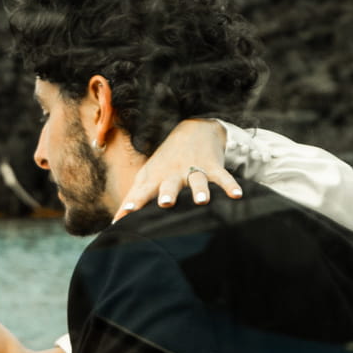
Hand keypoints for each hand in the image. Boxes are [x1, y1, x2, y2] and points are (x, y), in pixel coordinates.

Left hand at [114, 118, 240, 220]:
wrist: (194, 129)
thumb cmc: (166, 161)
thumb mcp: (148, 175)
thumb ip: (134, 198)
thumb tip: (115, 223)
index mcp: (156, 177)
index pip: (142, 191)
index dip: (133, 203)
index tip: (124, 217)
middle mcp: (174, 173)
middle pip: (170, 184)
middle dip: (168, 193)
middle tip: (166, 204)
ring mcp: (194, 168)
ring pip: (197, 180)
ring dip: (200, 190)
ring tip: (203, 201)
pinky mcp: (213, 166)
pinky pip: (223, 177)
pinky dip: (230, 185)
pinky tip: (237, 195)